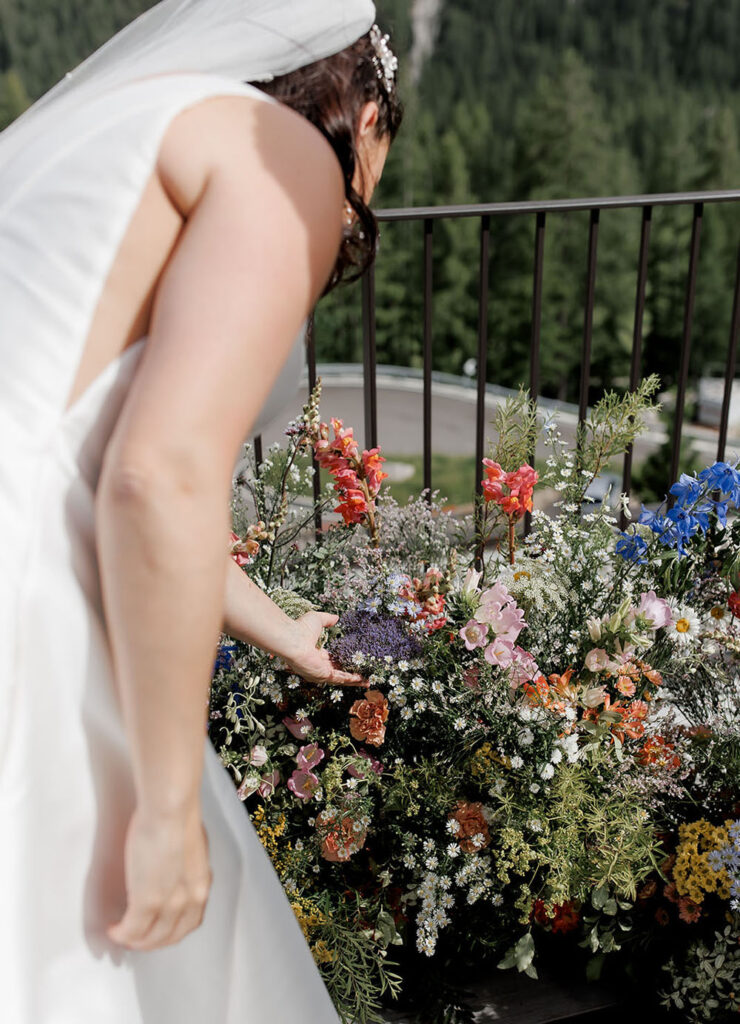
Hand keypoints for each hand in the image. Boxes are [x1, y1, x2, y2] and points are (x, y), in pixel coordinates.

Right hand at [107, 802, 211, 950]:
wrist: (170, 808)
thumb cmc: (178, 815)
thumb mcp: (190, 847)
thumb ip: (183, 866)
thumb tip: (172, 870)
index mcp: (201, 883)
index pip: (191, 921)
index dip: (171, 931)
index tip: (158, 930)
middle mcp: (190, 899)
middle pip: (170, 935)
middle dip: (151, 941)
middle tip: (136, 938)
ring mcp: (169, 903)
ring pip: (150, 938)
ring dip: (134, 941)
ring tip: (122, 935)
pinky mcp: (147, 901)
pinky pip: (131, 930)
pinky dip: (121, 934)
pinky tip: (114, 929)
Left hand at [282, 611, 368, 687]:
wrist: (291, 638)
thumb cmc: (300, 629)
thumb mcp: (317, 620)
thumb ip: (327, 620)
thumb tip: (336, 618)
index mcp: (315, 655)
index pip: (331, 661)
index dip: (342, 663)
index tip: (352, 662)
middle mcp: (318, 666)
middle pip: (338, 673)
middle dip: (351, 676)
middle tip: (363, 676)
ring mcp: (320, 672)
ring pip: (341, 679)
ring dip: (354, 680)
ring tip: (367, 681)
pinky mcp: (323, 675)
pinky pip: (340, 679)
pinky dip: (351, 680)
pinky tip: (362, 679)